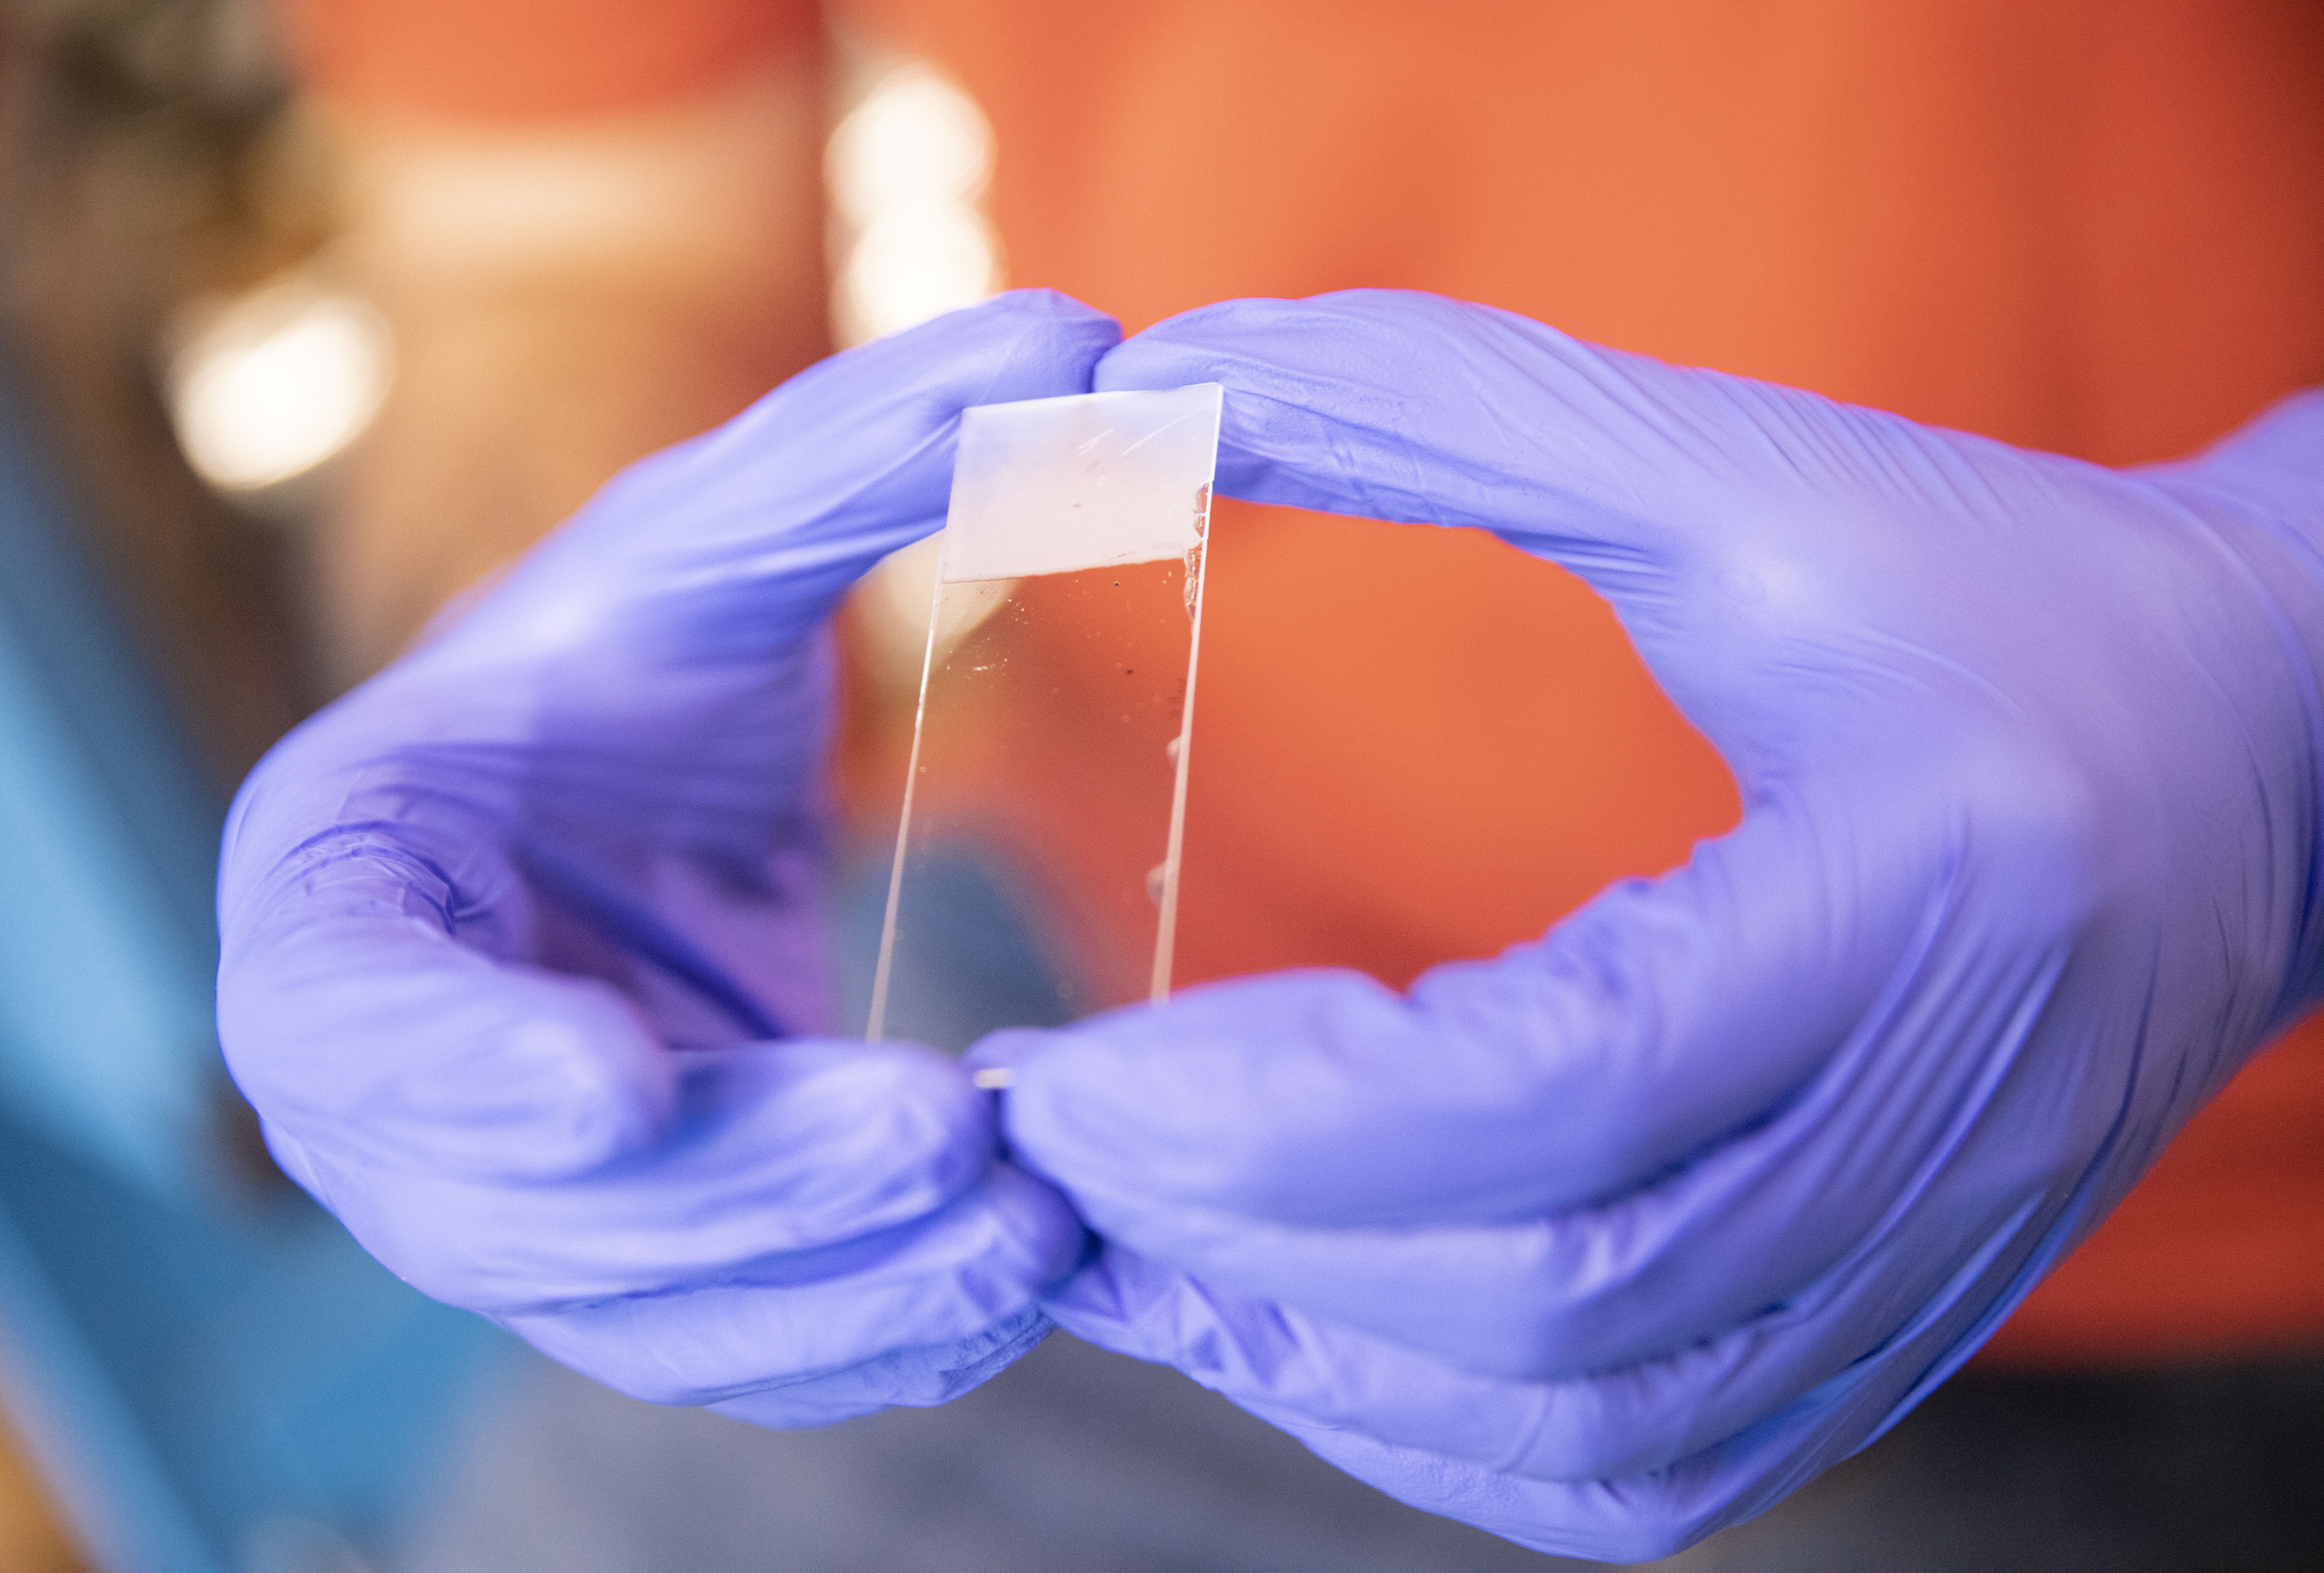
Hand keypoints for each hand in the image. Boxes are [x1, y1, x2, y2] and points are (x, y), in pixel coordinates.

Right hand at [217, 292, 1118, 1426]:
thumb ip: (857, 455)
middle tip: (944, 1138)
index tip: (611, 1087)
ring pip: (648, 1310)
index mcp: (341, 891)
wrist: (612, 809)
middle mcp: (390, 1087)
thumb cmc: (619, 667)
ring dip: (838, 1286)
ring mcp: (503, 1205)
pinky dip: (868, 1332)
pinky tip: (1016, 1278)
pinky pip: (732, 1348)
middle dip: (740, 1188)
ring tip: (1035, 1226)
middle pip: (524, 1203)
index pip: (353, 1011)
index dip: (460, 1064)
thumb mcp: (708, 553)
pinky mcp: (630, 1274)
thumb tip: (1079, 327)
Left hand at [976, 291, 2323, 1556]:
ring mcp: (1921, 1276)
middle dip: (1243, 1235)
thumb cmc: (1995, 589)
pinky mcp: (1881, 1336)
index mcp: (1921, 901)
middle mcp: (1940, 1139)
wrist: (2256, 757)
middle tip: (1041, 1139)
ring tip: (1119, 1234)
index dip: (1272, 1106)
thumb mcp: (1742, 470)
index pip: (1565, 1082)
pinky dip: (1424, 1418)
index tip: (1055, 1062)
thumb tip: (1163, 374)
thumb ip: (1446, 410)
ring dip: (1307, 1349)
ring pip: (1576, 1419)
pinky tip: (1287, 1313)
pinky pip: (1624, 1465)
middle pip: (1549, 1293)